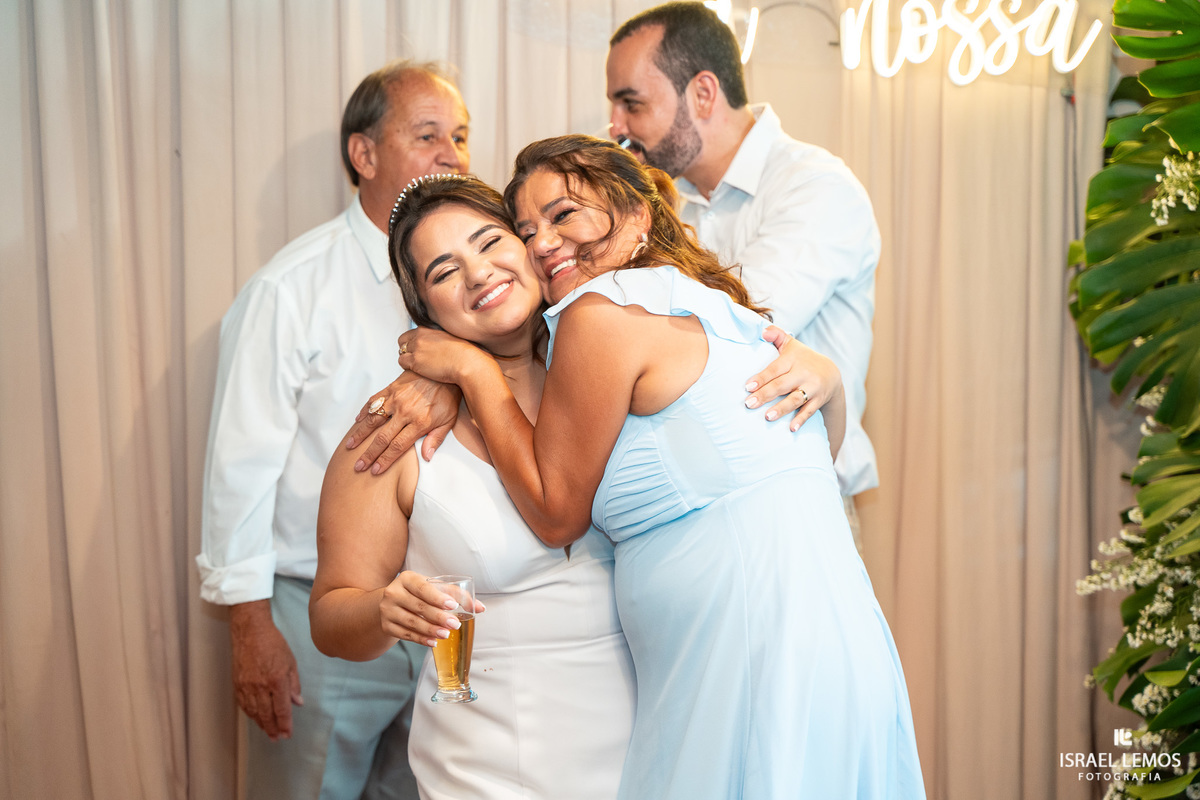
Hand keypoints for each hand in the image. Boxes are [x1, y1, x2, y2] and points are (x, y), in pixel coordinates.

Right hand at [229, 600, 302, 740]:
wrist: (250, 632)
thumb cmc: (273, 643)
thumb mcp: (290, 661)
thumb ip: (294, 684)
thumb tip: (298, 703)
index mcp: (276, 680)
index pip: (282, 709)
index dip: (285, 724)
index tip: (288, 734)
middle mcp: (260, 686)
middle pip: (267, 714)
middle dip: (273, 729)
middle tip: (277, 739)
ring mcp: (246, 686)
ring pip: (254, 712)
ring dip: (261, 724)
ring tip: (268, 732)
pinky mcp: (237, 684)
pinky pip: (243, 704)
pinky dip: (250, 714)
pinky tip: (255, 718)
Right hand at [344, 372, 461, 473]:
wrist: (445, 367)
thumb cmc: (448, 396)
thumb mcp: (449, 420)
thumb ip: (436, 439)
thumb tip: (426, 457)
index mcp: (419, 422)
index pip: (398, 446)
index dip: (385, 460)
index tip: (375, 470)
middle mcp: (405, 412)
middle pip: (382, 438)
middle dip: (369, 454)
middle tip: (358, 465)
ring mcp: (396, 399)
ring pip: (373, 420)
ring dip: (360, 434)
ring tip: (350, 446)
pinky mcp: (392, 388)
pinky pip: (374, 401)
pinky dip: (364, 411)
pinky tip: (357, 421)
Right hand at [380, 571, 486, 647]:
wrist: (391, 603)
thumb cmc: (418, 593)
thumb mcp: (433, 588)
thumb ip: (456, 595)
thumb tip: (481, 608)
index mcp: (407, 578)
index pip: (422, 588)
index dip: (438, 597)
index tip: (452, 606)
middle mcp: (394, 592)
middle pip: (419, 607)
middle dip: (438, 617)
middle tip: (455, 625)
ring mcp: (387, 610)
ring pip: (412, 622)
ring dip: (431, 630)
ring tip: (446, 634)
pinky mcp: (386, 626)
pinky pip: (406, 635)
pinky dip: (421, 639)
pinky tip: (433, 642)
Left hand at [396, 327, 491, 385]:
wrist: (468, 362)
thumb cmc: (466, 353)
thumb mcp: (454, 338)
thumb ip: (443, 339)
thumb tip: (444, 345)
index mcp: (430, 329)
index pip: (412, 333)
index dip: (414, 342)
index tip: (419, 350)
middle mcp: (421, 336)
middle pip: (403, 341)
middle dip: (407, 349)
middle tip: (415, 358)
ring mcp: (417, 348)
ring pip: (401, 351)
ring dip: (407, 358)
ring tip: (417, 366)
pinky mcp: (415, 361)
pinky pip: (401, 362)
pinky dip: (406, 366)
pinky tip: (417, 370)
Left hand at [743, 325, 843, 431]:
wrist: (831, 373)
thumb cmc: (802, 359)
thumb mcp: (791, 344)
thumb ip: (776, 335)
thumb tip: (761, 330)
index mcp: (793, 359)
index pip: (775, 369)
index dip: (761, 378)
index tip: (748, 386)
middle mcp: (803, 373)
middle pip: (782, 385)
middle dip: (765, 395)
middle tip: (749, 404)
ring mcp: (813, 388)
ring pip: (795, 399)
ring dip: (781, 409)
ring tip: (767, 417)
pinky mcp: (819, 400)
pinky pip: (809, 411)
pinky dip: (801, 420)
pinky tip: (791, 429)